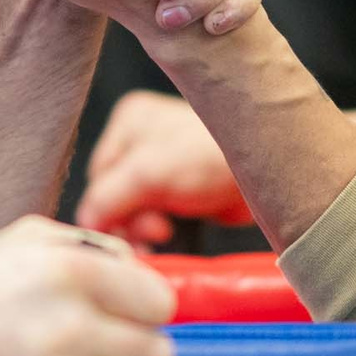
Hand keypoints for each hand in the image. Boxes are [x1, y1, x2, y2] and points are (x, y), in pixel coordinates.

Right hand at [76, 91, 252, 242]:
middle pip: (114, 194)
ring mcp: (165, 163)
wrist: (270, 173)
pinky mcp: (184, 187)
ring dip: (142, 229)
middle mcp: (142, 138)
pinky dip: (157, 229)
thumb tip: (85, 226)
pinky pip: (155, 213)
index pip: (97, 175)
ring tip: (164, 233)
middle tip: (155, 233)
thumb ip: (107, 198)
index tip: (129, 232)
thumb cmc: (210, 158)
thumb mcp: (148, 173)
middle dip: (128, 220)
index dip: (107, 208)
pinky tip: (170, 234)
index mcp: (129, 121)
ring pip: (134, 208)